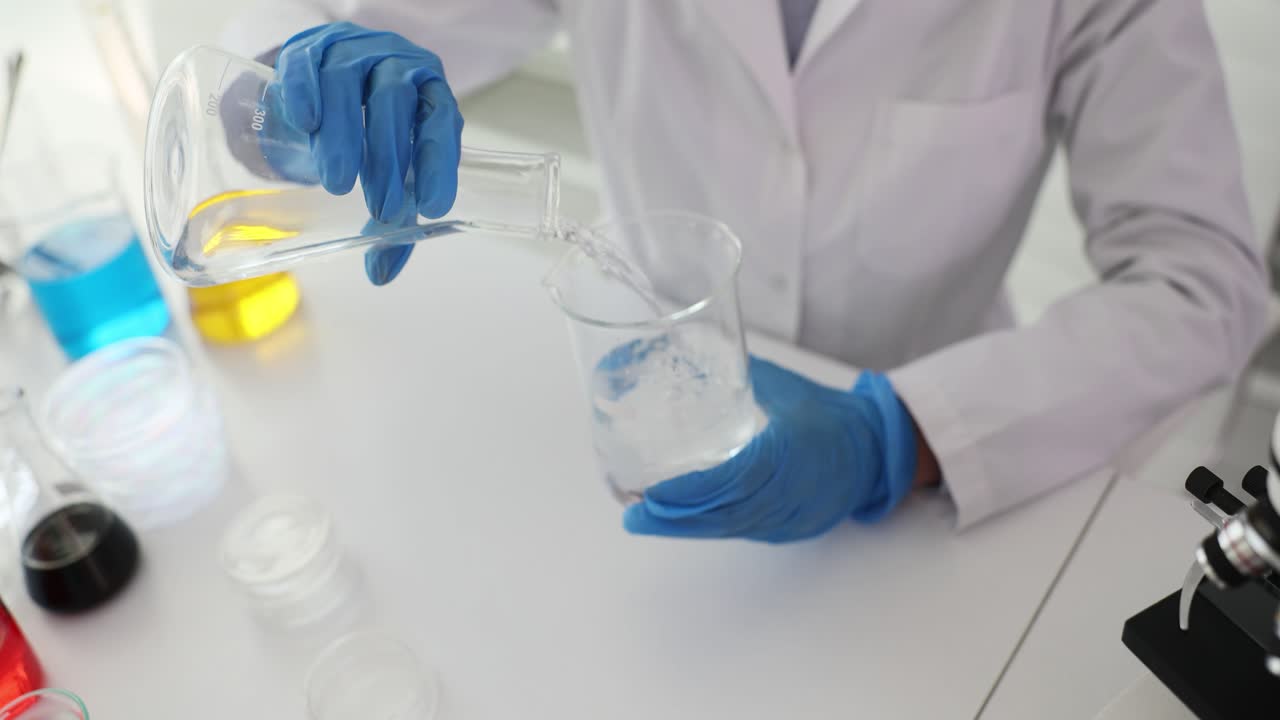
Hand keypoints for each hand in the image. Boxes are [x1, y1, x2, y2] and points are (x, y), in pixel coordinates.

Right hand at [275, 22, 463, 284]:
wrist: (326, 79)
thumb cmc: (370, 132)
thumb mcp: (389, 173)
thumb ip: (391, 219)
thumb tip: (380, 274)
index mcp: (430, 95)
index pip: (441, 123)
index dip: (438, 164)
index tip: (432, 207)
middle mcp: (397, 67)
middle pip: (395, 103)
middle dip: (389, 159)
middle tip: (381, 208)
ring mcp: (352, 52)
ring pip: (350, 83)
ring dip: (345, 135)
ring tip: (338, 183)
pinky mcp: (308, 49)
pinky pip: (307, 64)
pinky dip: (306, 93)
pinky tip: (306, 123)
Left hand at [623, 357, 919, 542]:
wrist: (880, 452)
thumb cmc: (831, 414)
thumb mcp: (784, 388)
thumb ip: (737, 374)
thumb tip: (687, 353)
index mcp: (792, 452)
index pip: (736, 477)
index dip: (692, 489)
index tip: (654, 491)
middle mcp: (790, 492)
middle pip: (725, 513)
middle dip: (675, 517)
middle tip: (632, 514)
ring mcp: (791, 516)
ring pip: (730, 527)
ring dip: (684, 526)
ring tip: (643, 518)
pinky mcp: (788, 529)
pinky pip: (742, 531)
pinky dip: (707, 528)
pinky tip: (677, 523)